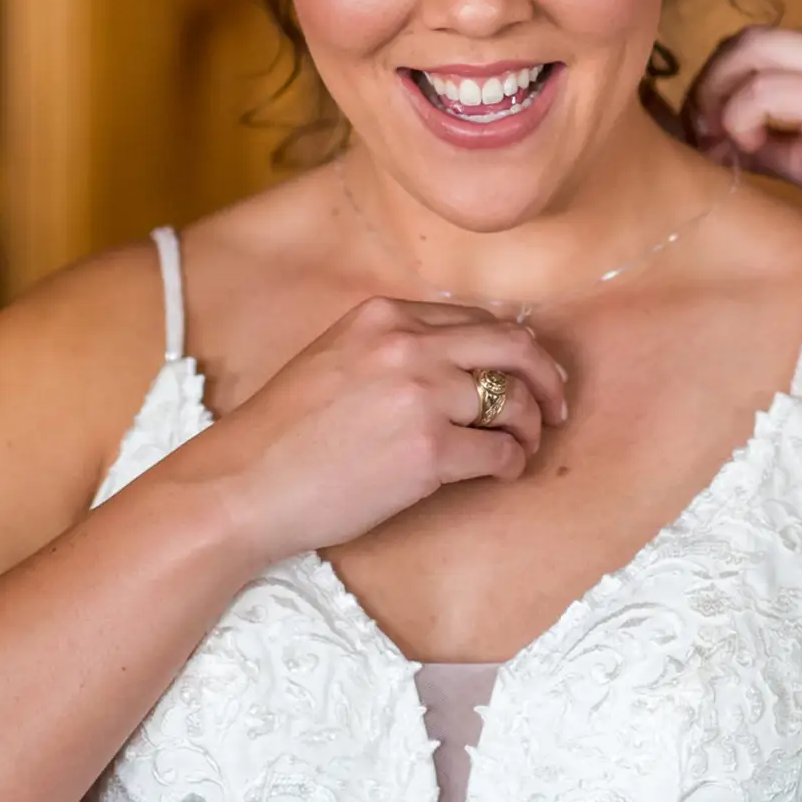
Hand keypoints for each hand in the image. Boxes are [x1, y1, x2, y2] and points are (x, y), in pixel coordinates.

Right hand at [158, 297, 569, 570]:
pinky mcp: (429, 452)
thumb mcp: (334, 359)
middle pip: (512, 345)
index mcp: (383, 316)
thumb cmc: (284, 435)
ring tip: (524, 446)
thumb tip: (463, 361)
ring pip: (513, 399)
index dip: (510, 347)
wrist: (244, 485)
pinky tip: (503, 471)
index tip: (526, 371)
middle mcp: (407, 346)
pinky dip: (512, 463)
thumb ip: (393, 349)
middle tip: (557, 405)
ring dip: (531, 426)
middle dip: (546, 375)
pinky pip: (500, 451)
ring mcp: (421, 397)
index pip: (475, 319)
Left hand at [683, 24, 801, 248]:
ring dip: (716, 98)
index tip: (705, 130)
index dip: (720, 84)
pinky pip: (762, 91)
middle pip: (743, 41)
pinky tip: (744, 146)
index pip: (757, 47)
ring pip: (747, 54)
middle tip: (697, 132)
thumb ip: (770, 141)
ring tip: (715, 141)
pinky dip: (739, 117)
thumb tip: (718, 145)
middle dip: (708, 85)